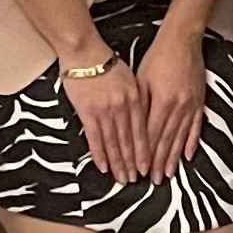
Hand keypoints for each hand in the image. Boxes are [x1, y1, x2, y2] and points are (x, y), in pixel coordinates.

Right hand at [59, 46, 144, 181]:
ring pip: (114, 143)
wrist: (85, 52)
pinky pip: (95, 138)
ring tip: (121, 178)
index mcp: (136, 99)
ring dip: (118, 163)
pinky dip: (100, 154)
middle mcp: (123, 107)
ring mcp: (105, 111)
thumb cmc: (107, 63)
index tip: (147, 167)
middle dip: (133, 163)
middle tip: (135, 180)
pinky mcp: (87, 112)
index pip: (142, 132)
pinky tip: (103, 167)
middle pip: (129, 142)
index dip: (145, 152)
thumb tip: (143, 119)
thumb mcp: (130, 78)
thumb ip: (137, 98)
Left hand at [135, 35, 207, 180]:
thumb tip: (134, 130)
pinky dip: (191, 142)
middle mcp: (179, 107)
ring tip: (169, 174)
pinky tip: (188, 155)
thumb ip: (140, 106)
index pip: (152, 135)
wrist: (182, 41)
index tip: (141, 170)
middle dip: (159, 162)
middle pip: (167, 141)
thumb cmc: (158, 57)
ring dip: (174, 158)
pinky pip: (196, 126)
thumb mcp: (142, 80)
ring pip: (181, 138)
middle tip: (154, 180)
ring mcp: (191, 106)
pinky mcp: (199, 102)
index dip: (146, 155)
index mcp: (162, 101)